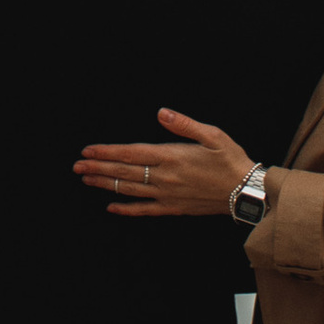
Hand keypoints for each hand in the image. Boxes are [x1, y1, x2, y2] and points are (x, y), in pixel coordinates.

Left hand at [73, 109, 251, 218]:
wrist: (246, 192)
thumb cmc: (231, 160)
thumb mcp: (213, 135)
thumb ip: (184, 124)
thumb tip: (161, 112)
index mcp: (172, 156)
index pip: (131, 153)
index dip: (107, 151)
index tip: (88, 150)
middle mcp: (165, 177)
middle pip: (124, 172)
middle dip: (98, 168)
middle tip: (77, 166)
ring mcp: (168, 195)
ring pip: (130, 190)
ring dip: (106, 185)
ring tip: (86, 179)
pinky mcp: (173, 208)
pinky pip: (144, 210)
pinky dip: (126, 209)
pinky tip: (111, 206)